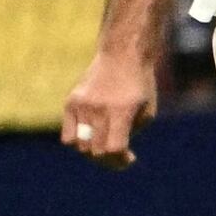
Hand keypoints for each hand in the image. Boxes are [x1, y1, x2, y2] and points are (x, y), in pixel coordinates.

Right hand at [60, 50, 155, 164]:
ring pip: (80, 146)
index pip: (113, 148)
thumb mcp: (147, 111)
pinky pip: (68, 136)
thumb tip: (113, 154)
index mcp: (122, 111)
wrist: (122, 55)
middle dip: (109, 160)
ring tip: (104, 146)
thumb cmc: (139, 86)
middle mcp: (99, 109)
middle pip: (96, 150)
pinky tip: (90, 137)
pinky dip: (78, 142)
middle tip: (118, 156)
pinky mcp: (70, 103)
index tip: (129, 158)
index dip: (120, 160)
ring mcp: (82, 105)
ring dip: (93, 152)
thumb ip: (131, 134)